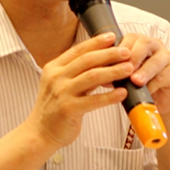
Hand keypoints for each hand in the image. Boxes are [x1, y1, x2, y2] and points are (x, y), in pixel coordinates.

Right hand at [27, 32, 133, 147]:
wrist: (40, 132)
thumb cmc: (54, 107)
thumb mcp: (60, 84)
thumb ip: (77, 72)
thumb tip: (103, 61)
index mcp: (54, 68)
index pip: (78, 50)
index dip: (96, 42)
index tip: (112, 37)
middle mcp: (56, 77)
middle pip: (87, 60)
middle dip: (109, 54)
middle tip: (126, 52)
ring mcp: (61, 93)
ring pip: (92, 77)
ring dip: (113, 71)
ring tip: (129, 69)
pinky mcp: (68, 109)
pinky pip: (94, 100)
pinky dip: (110, 96)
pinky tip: (122, 93)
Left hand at [118, 33, 169, 114]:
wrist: (156, 98)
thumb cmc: (138, 83)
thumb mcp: (123, 75)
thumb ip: (114, 70)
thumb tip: (100, 73)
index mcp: (138, 42)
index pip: (129, 38)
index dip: (120, 49)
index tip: (111, 61)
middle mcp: (153, 45)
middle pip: (144, 43)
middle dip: (133, 56)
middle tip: (125, 68)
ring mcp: (166, 56)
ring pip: (156, 60)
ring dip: (145, 71)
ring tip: (136, 81)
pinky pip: (164, 76)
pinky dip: (153, 84)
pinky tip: (146, 91)